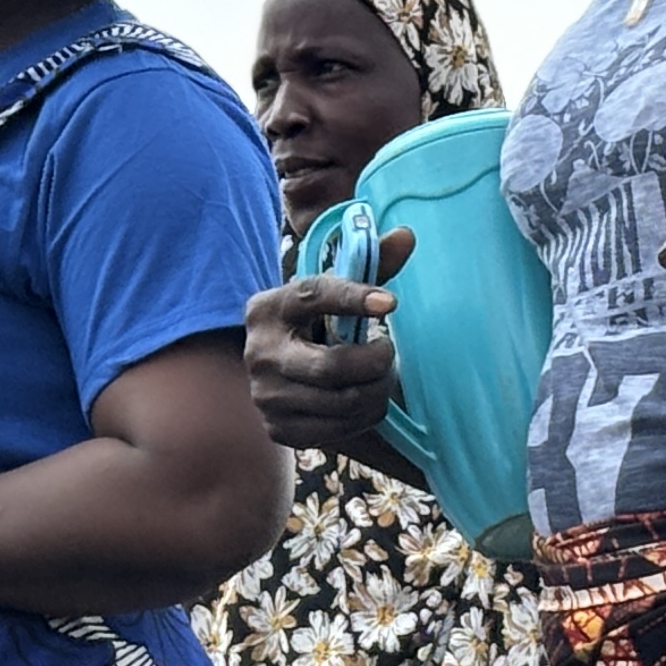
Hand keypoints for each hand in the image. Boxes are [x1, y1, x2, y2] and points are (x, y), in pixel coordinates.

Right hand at [243, 231, 412, 462]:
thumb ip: (371, 264)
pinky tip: (364, 400)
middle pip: (330, 367)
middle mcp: (258, 354)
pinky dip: (363, 416)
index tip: (392, 302)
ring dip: (376, 391)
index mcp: (267, 308)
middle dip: (375, 362)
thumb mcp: (335, 292)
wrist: (279, 372)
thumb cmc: (317, 324)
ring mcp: (265, 396)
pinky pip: (338, 430)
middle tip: (388, 351)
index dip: (353, 299)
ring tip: (381, 376)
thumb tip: (407, 236)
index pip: (313, 296)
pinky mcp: (278, 428)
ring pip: (341, 402)